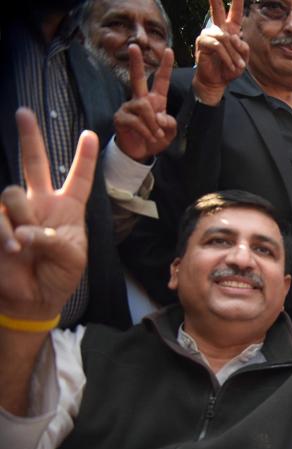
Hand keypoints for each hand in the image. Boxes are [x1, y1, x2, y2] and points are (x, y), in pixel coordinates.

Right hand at [0, 109, 96, 320]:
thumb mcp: (71, 258)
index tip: (89, 134)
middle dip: (29, 137)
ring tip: (24, 244)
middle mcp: (40, 203)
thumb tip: (25, 230)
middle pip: (34, 163)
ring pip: (12, 193)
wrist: (32, 299)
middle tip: (23, 112)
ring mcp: (14, 212)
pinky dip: (5, 233)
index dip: (83, 158)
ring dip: (21, 218)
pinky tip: (12, 249)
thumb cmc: (58, 276)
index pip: (79, 179)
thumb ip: (54, 240)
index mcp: (68, 208)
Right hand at [114, 44, 175, 161]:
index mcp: (155, 100)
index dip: (165, 67)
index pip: (161, 80)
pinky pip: (136, 121)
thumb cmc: (155, 139)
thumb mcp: (170, 132)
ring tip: (157, 135)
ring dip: (153, 124)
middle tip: (133, 46)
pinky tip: (150, 138)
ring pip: (144, 107)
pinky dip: (147, 131)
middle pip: (137, 77)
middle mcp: (140, 99)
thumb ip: (169, 123)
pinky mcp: (120, 117)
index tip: (169, 51)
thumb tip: (158, 116)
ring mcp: (129, 107)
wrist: (140, 153)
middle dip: (135, 62)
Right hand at [193, 0, 247, 104]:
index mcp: (230, 30)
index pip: (234, 13)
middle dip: (215, 0)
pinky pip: (218, 46)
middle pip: (217, 10)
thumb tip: (234, 37)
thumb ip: (243, 47)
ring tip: (238, 66)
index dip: (237, 2)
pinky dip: (226, 57)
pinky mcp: (202, 42)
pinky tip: (230, 66)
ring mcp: (209, 35)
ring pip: (225, 38)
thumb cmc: (230, 68)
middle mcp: (218, 29)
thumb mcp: (243, 59)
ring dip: (233, 54)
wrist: (218, 81)